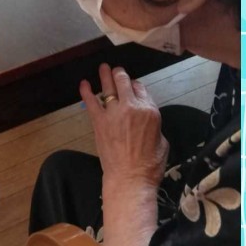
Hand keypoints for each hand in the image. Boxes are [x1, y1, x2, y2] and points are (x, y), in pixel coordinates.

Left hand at [80, 64, 168, 191]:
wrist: (130, 178)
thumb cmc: (150, 164)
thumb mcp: (162, 140)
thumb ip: (153, 124)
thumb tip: (145, 120)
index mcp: (150, 110)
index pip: (142, 89)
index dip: (136, 86)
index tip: (133, 86)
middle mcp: (132, 106)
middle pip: (125, 82)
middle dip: (121, 74)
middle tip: (117, 71)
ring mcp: (114, 112)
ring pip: (109, 87)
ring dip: (105, 75)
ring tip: (103, 67)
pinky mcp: (99, 121)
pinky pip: (91, 101)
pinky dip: (86, 91)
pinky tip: (83, 83)